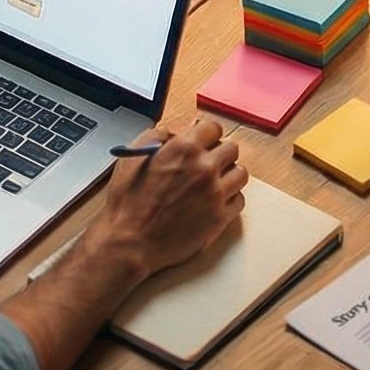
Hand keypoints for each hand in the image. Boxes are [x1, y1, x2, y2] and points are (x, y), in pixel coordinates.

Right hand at [87, 117, 246, 275]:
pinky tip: (214, 201)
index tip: (205, 140)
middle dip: (219, 153)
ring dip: (228, 175)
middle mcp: (205, 168)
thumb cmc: (128, 203)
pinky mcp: (220, 218)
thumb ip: (157, 136)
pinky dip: (229, 199)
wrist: (130, 241)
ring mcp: (216, 193)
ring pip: (240, 173)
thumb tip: (174, 133)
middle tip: (209, 162)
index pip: (213, 128)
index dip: (207, 134)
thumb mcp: (132, 156)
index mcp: (184, 148)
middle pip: (231, 149)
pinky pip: (239, 200)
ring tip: (214, 182)